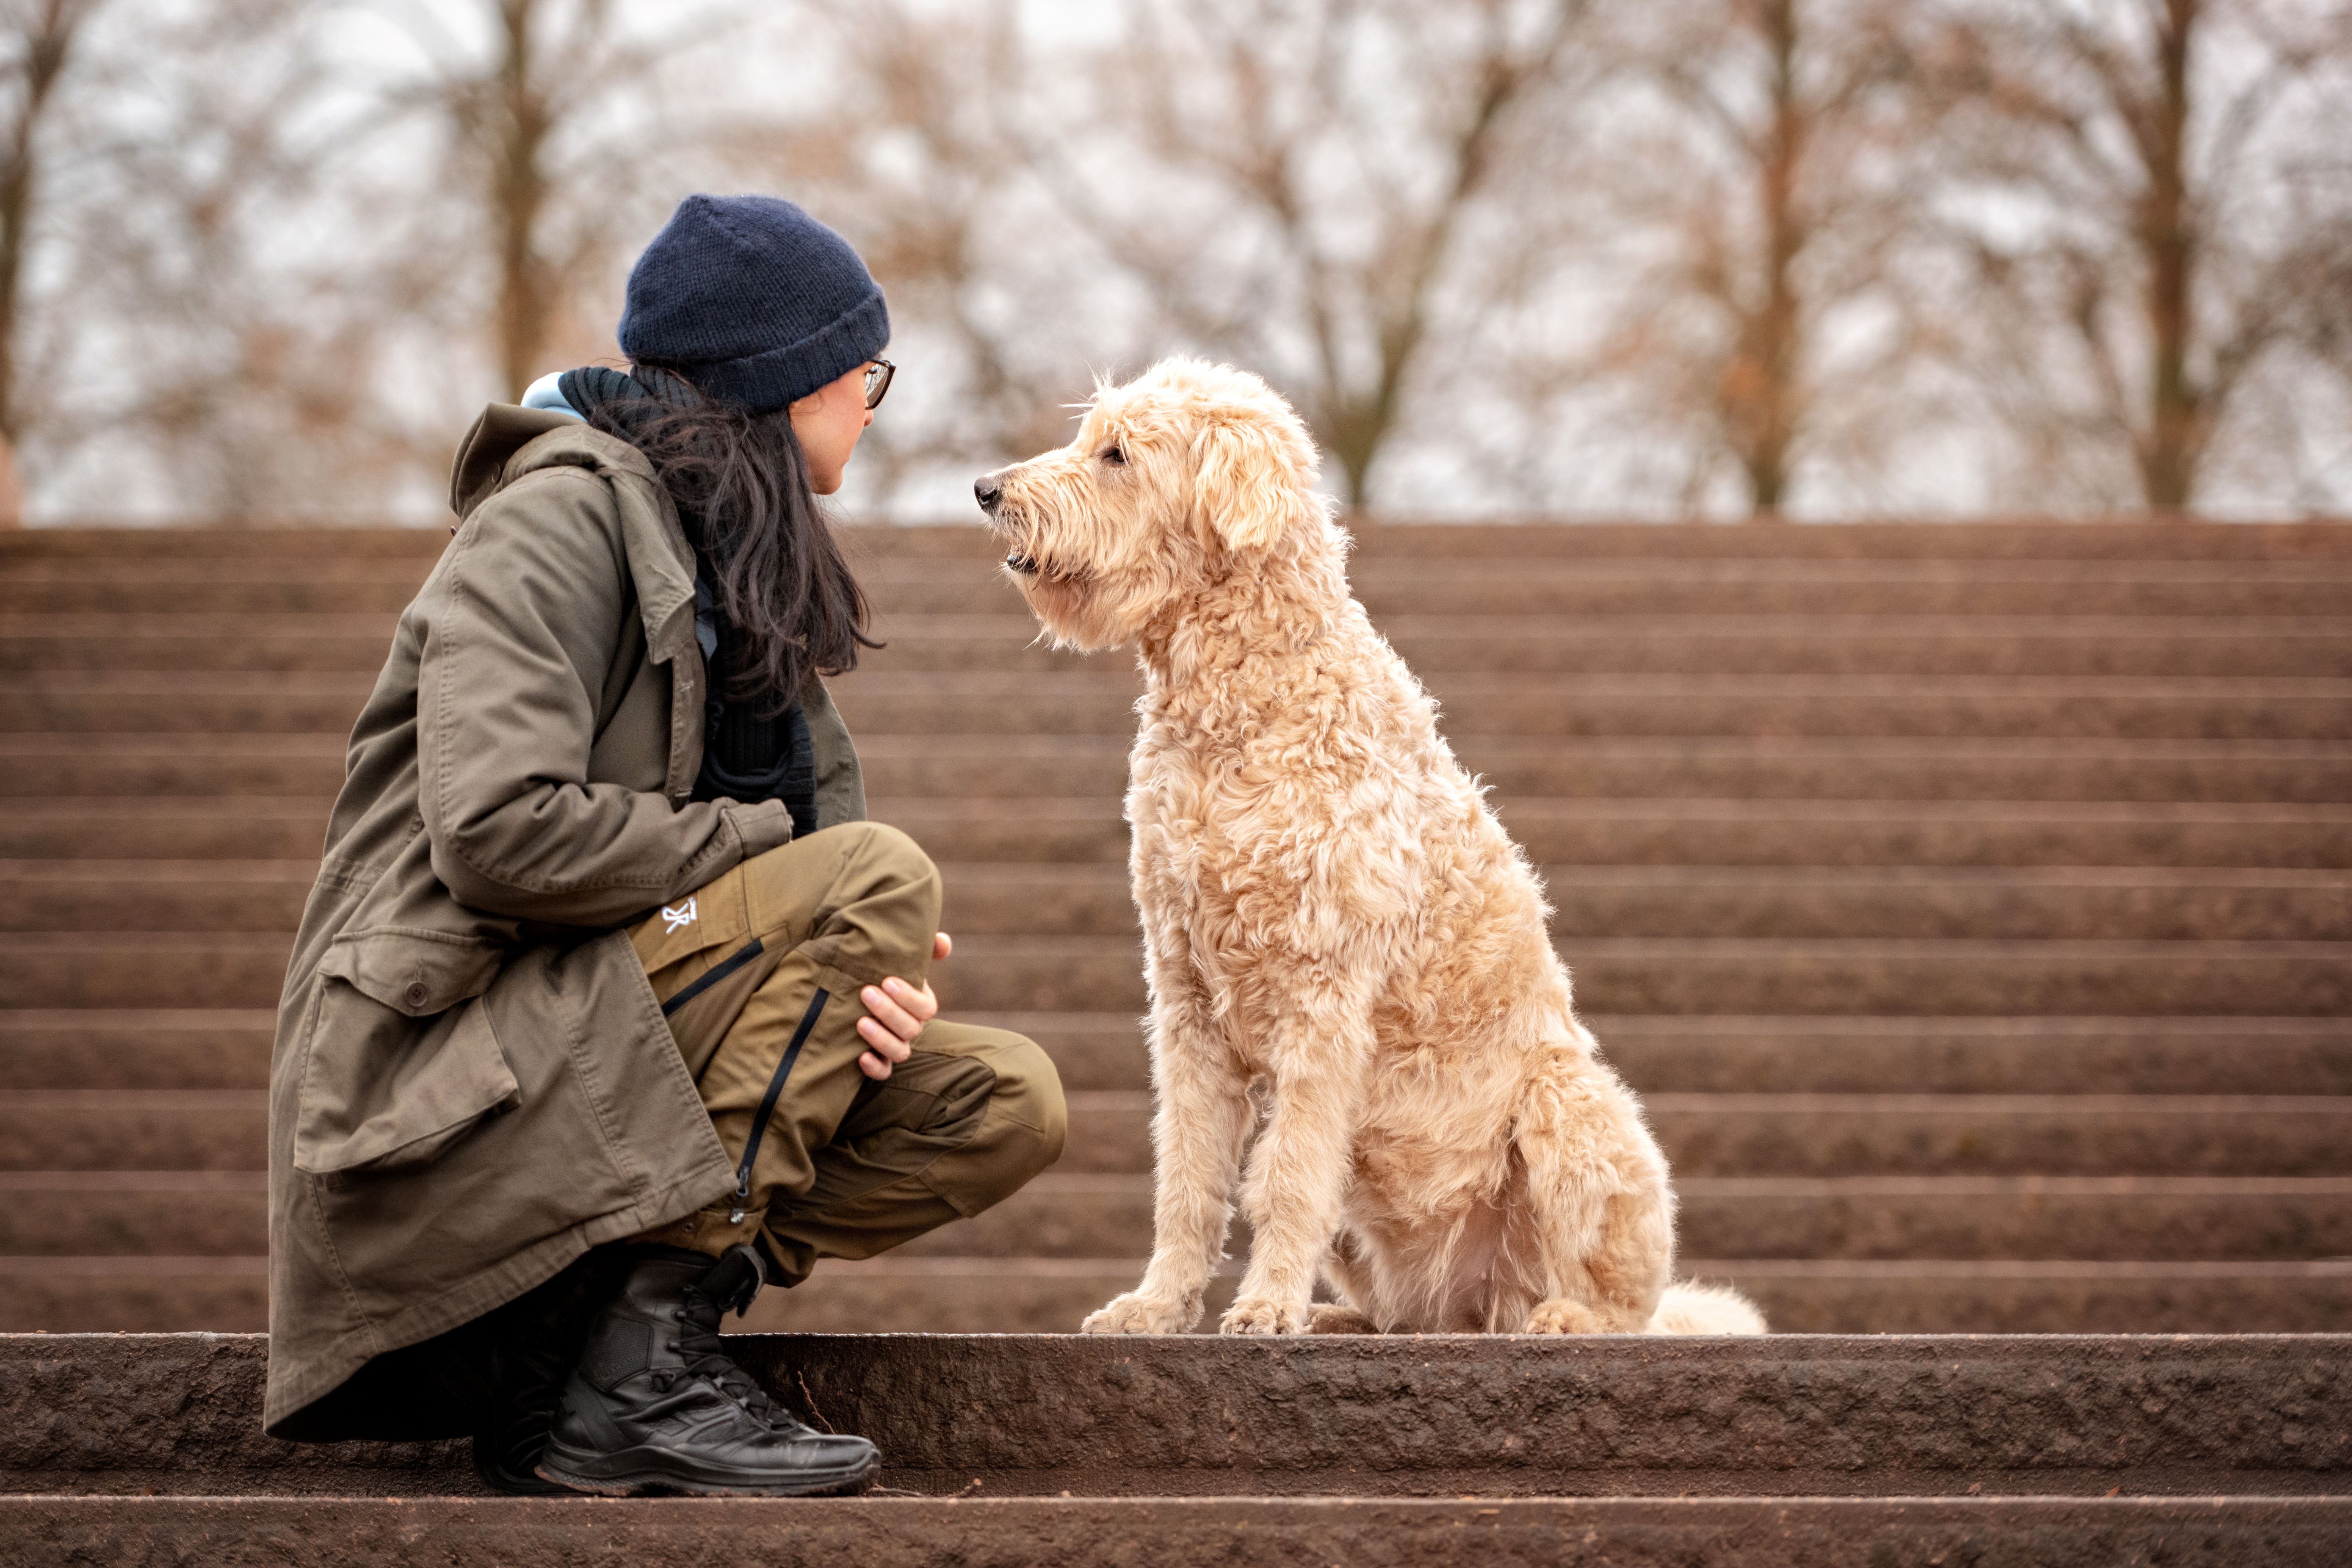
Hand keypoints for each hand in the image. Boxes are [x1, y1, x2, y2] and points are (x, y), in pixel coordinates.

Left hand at [856, 932, 950, 1080]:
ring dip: (882, 1038)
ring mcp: (895, 1047)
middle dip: (890, 1012)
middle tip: (866, 993)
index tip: (887, 981)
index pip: (926, 1007)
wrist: (854, 993)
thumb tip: (943, 942)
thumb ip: (924, 948)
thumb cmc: (881, 972)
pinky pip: (883, 1073)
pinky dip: (875, 1067)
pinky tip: (860, 1056)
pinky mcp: (878, 1062)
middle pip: (912, 1028)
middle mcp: (911, 1028)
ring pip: (900, 1052)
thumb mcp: (901, 958)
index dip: (909, 997)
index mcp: (920, 1005)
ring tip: (860, 1022)